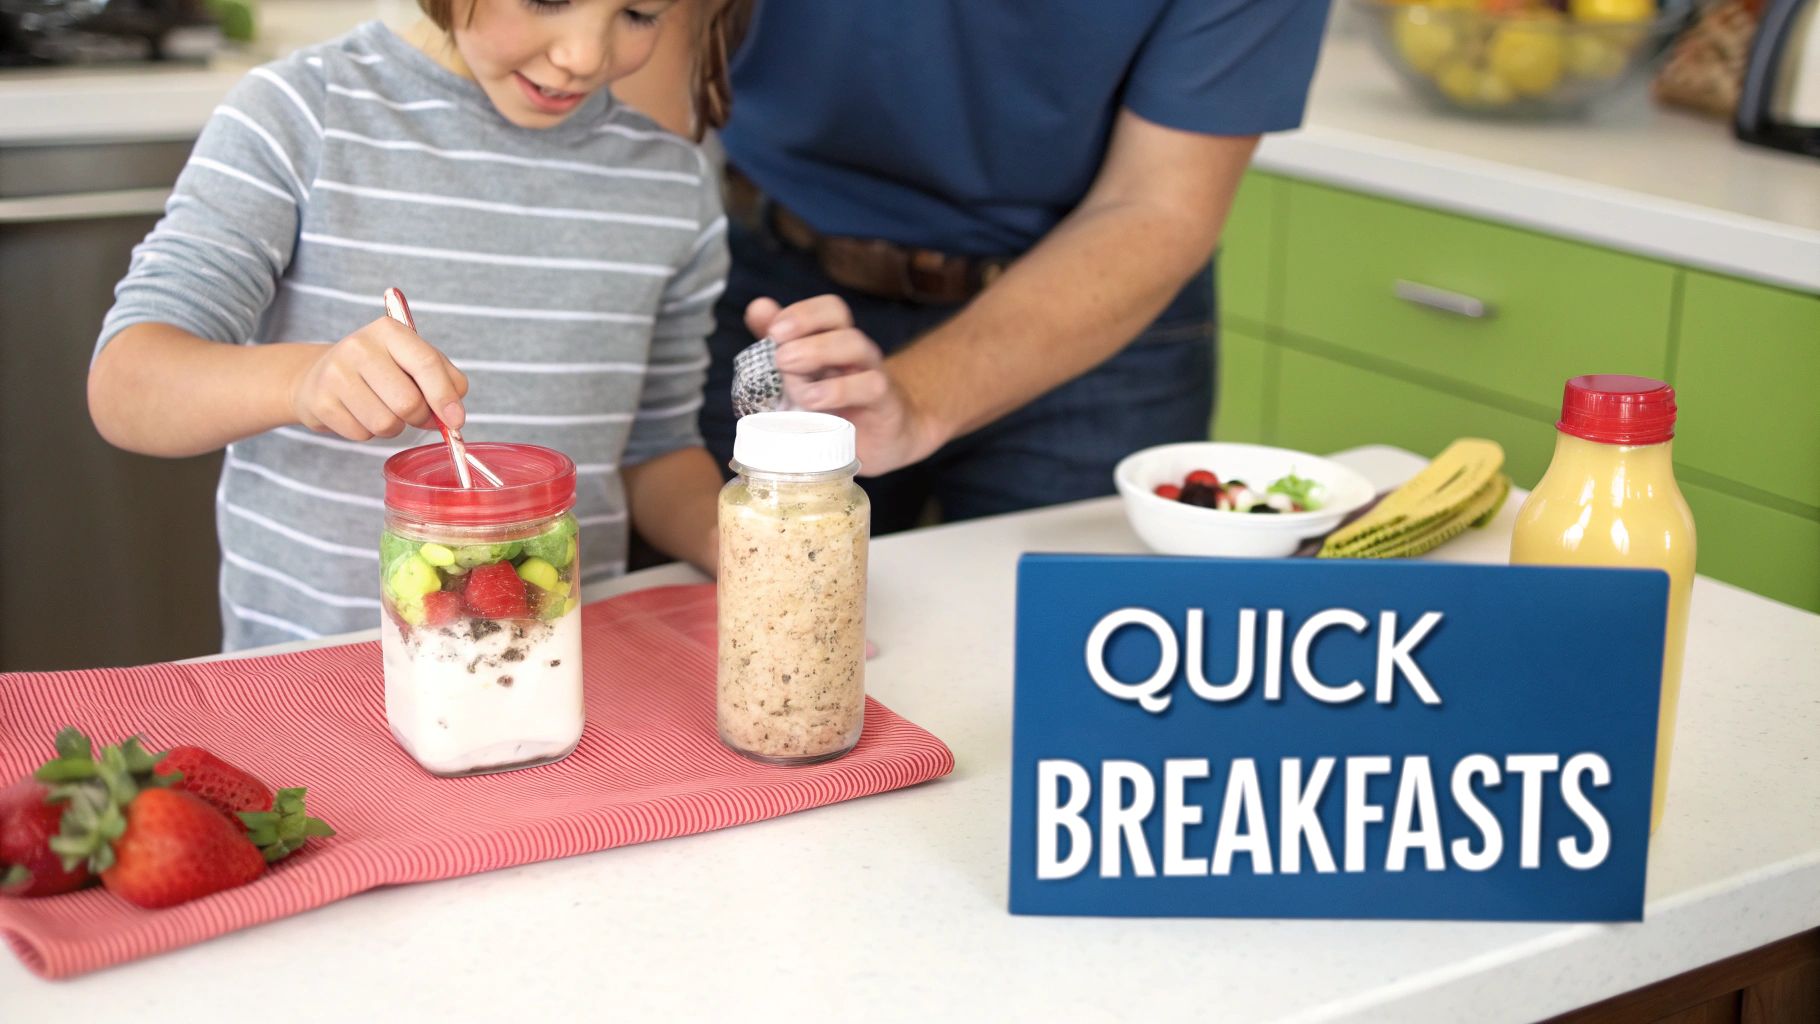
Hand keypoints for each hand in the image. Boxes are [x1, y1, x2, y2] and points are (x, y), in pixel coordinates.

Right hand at [290, 316, 468, 440]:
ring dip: (394, 427)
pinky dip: (369, 433)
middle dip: (420, 417)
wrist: (319, 375)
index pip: (426, 364)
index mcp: (389, 330)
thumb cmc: (381, 369)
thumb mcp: (414, 360)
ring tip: (383, 409)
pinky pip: (363, 435)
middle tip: (415, 413)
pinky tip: (360, 414)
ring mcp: (336, 374)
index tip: (456, 421)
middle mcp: (359, 346)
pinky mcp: (320, 402)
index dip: (445, 397)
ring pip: (386, 424)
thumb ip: (446, 380)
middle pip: (408, 402)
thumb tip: (454, 415)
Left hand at [747, 295, 944, 475]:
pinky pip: (869, 385)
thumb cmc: (835, 408)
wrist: (878, 442)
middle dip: (803, 324)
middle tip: (777, 351)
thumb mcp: (803, 379)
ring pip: (854, 344)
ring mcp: (871, 372)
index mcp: (835, 339)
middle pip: (839, 315)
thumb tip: (758, 308)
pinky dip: (838, 390)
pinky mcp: (884, 403)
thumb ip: (781, 344)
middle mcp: (855, 349)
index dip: (800, 313)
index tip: (772, 332)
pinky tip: (813, 399)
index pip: (827, 308)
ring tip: (787, 369)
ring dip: (816, 352)